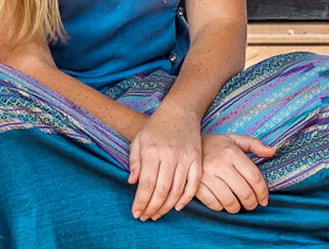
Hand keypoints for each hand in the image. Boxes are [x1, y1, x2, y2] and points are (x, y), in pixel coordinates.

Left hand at [127, 106, 201, 220]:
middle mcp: (170, 156)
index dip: (141, 202)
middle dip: (152, 208)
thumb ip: (134, 162)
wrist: (180, 111)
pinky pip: (193, 184)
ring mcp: (185, 158)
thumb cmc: (155, 127)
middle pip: (161, 191)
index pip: (146, 184)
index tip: (136, 213)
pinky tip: (177, 207)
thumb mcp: (139, 141)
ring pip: (177, 191)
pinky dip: (186, 198)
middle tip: (145, 217)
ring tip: (157, 215)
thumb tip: (132, 183)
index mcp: (152, 151)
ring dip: (166, 207)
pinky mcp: (197, 159)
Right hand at [193, 133, 272, 213]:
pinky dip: (221, 208)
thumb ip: (254, 144)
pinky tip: (223, 204)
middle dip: (252, 203)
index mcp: (232, 152)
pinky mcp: (196, 185)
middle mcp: (220, 164)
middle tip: (252, 205)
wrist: (185, 146)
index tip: (264, 199)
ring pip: (230, 201)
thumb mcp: (234, 139)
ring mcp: (207, 175)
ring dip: (237, 208)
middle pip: (244, 192)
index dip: (263, 192)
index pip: (254, 177)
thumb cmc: (214, 145)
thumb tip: (272, 151)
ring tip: (238, 206)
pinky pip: (213, 203)